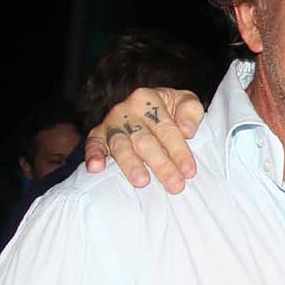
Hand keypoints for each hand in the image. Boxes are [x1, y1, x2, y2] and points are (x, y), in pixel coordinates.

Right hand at [84, 87, 203, 193]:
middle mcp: (127, 110)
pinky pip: (94, 144)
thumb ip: (190, 111)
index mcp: (149, 99)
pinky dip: (93, 155)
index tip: (189, 171)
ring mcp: (111, 123)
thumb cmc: (169, 109)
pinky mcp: (98, 134)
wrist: (145, 106)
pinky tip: (96, 168)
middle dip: (161, 165)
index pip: (167, 129)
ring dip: (131, 164)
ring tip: (141, 181)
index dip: (180, 151)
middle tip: (175, 185)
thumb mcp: (184, 101)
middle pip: (146, 141)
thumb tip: (187, 129)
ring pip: (121, 146)